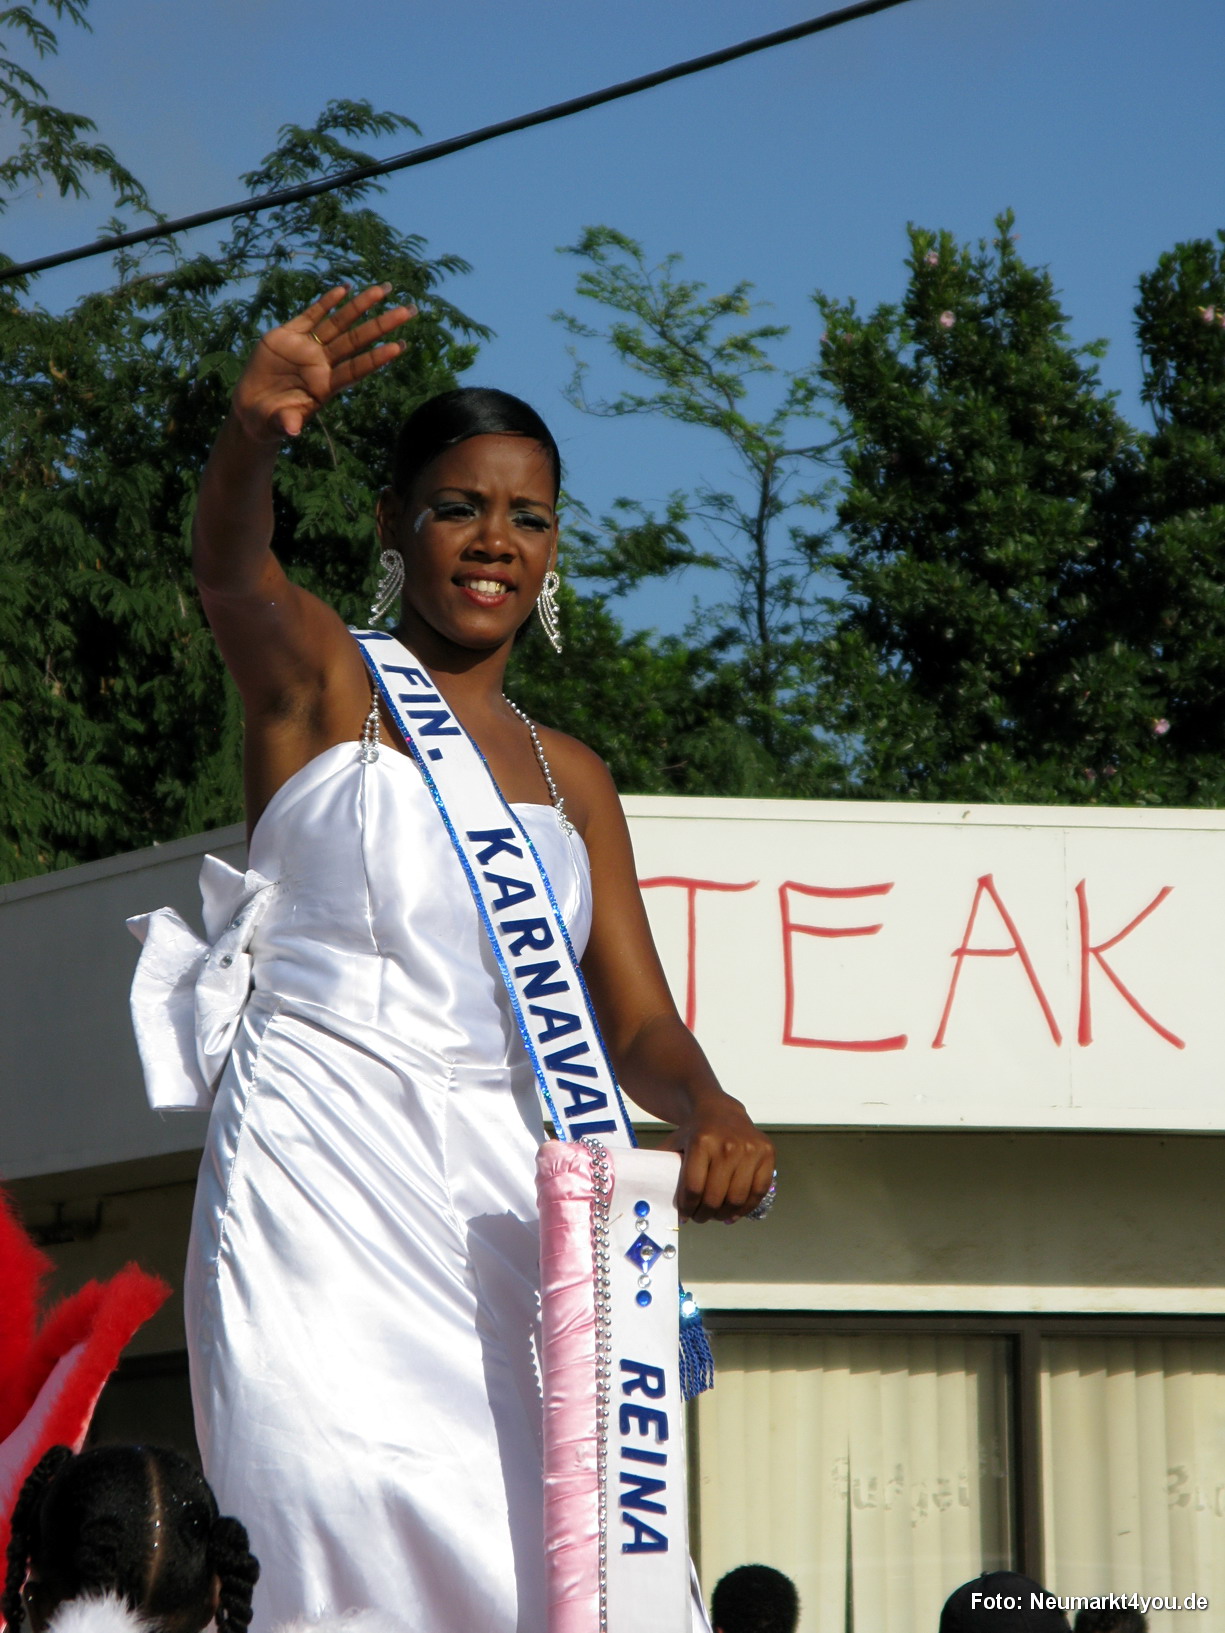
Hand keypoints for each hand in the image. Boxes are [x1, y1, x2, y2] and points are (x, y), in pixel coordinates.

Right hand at [230, 283, 414, 443]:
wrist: (253, 408)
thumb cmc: (270, 420)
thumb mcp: (277, 423)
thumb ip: (286, 422)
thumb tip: (292, 429)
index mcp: (325, 386)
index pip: (356, 369)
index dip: (376, 358)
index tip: (399, 347)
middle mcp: (322, 364)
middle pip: (357, 340)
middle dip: (382, 325)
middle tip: (409, 311)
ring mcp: (307, 347)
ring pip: (340, 322)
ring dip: (361, 305)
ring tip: (384, 289)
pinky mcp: (288, 335)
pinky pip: (312, 315)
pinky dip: (327, 302)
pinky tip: (345, 289)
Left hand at [661, 1093, 774, 1223]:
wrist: (721, 1110)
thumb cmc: (695, 1133)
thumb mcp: (674, 1142)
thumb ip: (660, 1164)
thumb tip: (641, 1187)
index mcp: (702, 1141)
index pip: (693, 1188)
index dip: (687, 1207)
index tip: (685, 1214)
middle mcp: (728, 1145)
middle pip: (715, 1197)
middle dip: (704, 1214)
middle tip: (700, 1218)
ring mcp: (750, 1149)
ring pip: (737, 1198)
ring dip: (724, 1215)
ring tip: (716, 1217)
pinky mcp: (767, 1153)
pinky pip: (758, 1191)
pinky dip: (745, 1208)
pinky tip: (734, 1213)